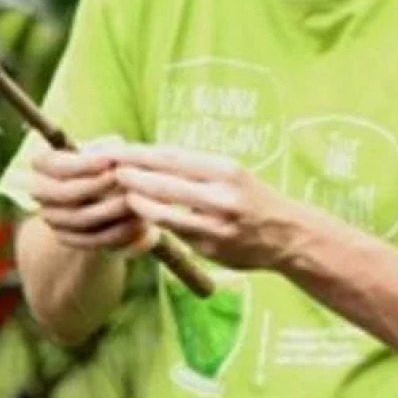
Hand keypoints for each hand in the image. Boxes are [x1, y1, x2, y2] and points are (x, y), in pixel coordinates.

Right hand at [29, 140, 149, 253]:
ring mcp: (50, 216)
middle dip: (98, 187)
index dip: (83, 165)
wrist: (101, 194)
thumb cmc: (104, 162)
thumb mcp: (105, 149)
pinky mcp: (65, 238)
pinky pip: (89, 239)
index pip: (56, 164)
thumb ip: (109, 149)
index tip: (111, 161)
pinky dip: (115, 231)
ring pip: (80, 219)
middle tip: (125, 180)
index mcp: (43, 163)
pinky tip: (137, 222)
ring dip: (111, 210)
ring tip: (135, 200)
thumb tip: (119, 155)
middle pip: (65, 193)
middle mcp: (39, 190)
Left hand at [115, 146, 289, 270]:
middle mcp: (221, 195)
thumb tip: (151, 155)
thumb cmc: (251, 197)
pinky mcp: (210, 247)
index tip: (118, 149)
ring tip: (121, 192)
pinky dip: (155, 221)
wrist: (288, 235)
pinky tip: (141, 215)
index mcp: (225, 170)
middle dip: (133, 175)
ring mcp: (215, 224)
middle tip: (110, 169)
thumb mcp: (231, 173)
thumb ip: (195, 167)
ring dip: (138, 201)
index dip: (141, 154)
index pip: (173, 157)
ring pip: (165, 211)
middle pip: (165, 182)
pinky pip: (175, 232)